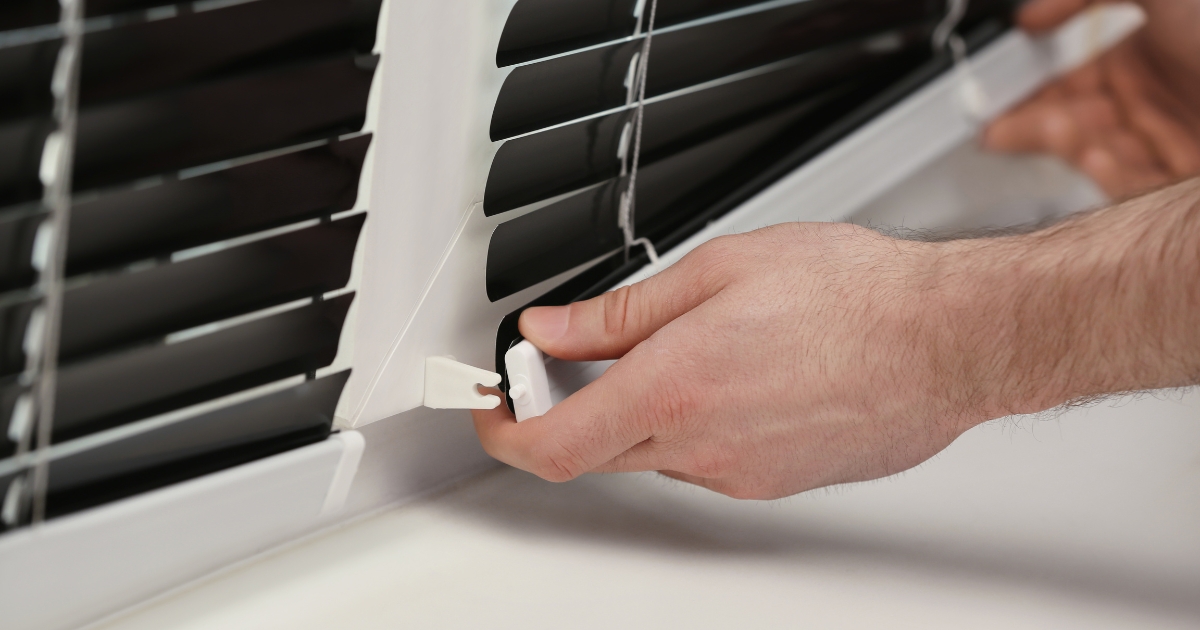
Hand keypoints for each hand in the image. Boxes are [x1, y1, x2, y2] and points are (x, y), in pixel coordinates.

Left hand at [473, 224, 1002, 498]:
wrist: (946, 341)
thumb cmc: (854, 296)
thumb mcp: (717, 270)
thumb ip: (620, 312)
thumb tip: (554, 331)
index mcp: (674, 389)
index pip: (550, 445)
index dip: (504, 430)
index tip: (492, 403)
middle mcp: (701, 446)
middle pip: (594, 453)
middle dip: (566, 410)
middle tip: (570, 362)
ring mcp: (741, 473)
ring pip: (652, 455)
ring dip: (637, 412)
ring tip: (681, 349)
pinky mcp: (776, 482)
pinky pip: (706, 461)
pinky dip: (691, 425)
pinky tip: (732, 375)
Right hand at [984, 0, 1199, 197]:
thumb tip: (1028, 17)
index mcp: (1138, 58)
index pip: (1063, 80)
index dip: (1024, 89)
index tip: (991, 94)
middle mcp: (1149, 101)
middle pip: (1070, 123)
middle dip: (1031, 127)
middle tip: (997, 129)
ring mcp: (1167, 142)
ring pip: (1097, 156)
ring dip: (1068, 147)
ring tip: (1054, 129)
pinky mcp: (1183, 178)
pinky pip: (1136, 190)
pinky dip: (1110, 179)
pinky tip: (1095, 159)